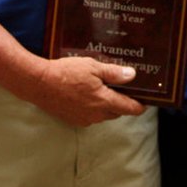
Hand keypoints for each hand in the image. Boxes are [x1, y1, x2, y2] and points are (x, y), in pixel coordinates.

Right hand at [27, 56, 145, 126]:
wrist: (39, 83)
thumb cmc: (66, 72)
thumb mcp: (92, 67)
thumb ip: (113, 73)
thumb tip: (132, 76)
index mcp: (103, 101)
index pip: (129, 108)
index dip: (139, 106)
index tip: (146, 102)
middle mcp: (95, 114)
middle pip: (116, 112)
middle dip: (122, 103)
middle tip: (124, 89)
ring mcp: (83, 119)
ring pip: (103, 114)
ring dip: (107, 105)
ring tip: (103, 88)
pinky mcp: (72, 119)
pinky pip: (89, 115)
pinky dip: (93, 107)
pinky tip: (87, 94)